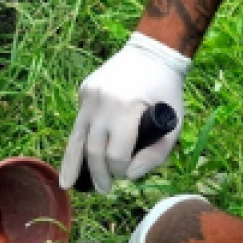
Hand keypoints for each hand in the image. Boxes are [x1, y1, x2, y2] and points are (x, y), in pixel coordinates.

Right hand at [61, 33, 189, 191]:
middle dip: (98, 174)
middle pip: (93, 150)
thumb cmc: (167, 91)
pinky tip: (75, 158)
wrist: (153, 52)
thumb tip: (130, 175)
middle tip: (103, 189)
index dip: (120, 170)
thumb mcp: (173, 123)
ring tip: (68, 185)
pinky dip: (78, 141)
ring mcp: (89, 94)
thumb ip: (156, 154)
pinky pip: (80, 122)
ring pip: (76, 138)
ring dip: (73, 164)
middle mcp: (102, 101)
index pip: (115, 154)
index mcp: (126, 108)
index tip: (127, 174)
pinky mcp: (84, 90)